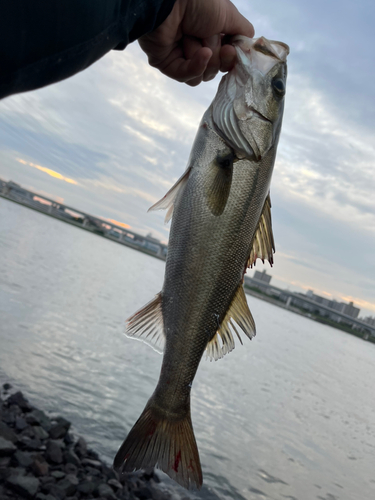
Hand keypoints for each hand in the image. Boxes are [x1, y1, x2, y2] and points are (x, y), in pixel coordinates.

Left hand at [138, 0, 253, 85]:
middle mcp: (197, 46)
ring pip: (202, 76)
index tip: (231, 50)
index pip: (225, 59)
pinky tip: (202, 53)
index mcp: (211, 34)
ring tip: (196, 38)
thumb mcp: (229, 14)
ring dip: (204, 58)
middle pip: (215, 69)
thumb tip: (248, 47)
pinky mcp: (168, 65)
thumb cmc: (199, 2)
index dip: (231, 58)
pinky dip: (197, 66)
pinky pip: (188, 77)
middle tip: (218, 45)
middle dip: (217, 56)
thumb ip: (242, 32)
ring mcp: (182, 57)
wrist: (171, 2)